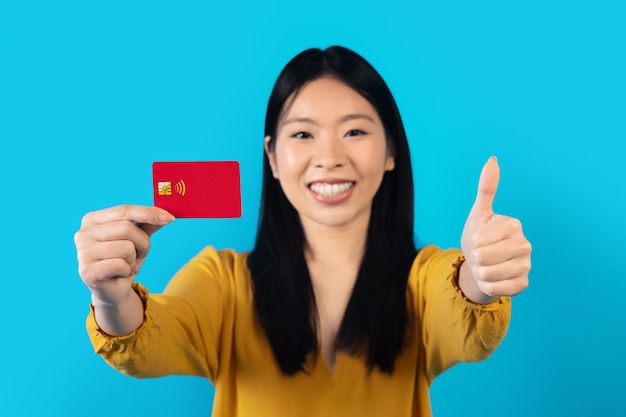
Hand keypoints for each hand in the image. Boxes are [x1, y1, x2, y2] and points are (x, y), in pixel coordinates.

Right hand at [74, 204, 174, 307]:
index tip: (170, 218)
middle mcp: (83, 233)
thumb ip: (148, 224)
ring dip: (134, 259)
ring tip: (127, 265)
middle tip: (139, 254)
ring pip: (126, 248)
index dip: (148, 213)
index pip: (124, 210)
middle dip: (143, 243)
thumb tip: (166, 214)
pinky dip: (127, 270)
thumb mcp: (138, 238)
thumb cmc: (124, 259)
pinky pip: (120, 265)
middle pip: (127, 228)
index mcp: (92, 219)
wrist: (112, 289)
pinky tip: (120, 274)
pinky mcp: (87, 271)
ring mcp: (82, 253)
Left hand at [459, 157, 530, 303]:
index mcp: (514, 225)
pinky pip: (495, 288)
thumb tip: (492, 159)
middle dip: (475, 258)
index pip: (479, 239)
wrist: (481, 265)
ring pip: (488, 274)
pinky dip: (488, 285)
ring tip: (485, 266)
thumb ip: (486, 188)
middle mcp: (525, 244)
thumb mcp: (479, 213)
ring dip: (480, 272)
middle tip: (481, 255)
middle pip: (483, 257)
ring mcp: (526, 265)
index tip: (480, 239)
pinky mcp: (523, 284)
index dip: (473, 242)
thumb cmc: (479, 236)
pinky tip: (494, 278)